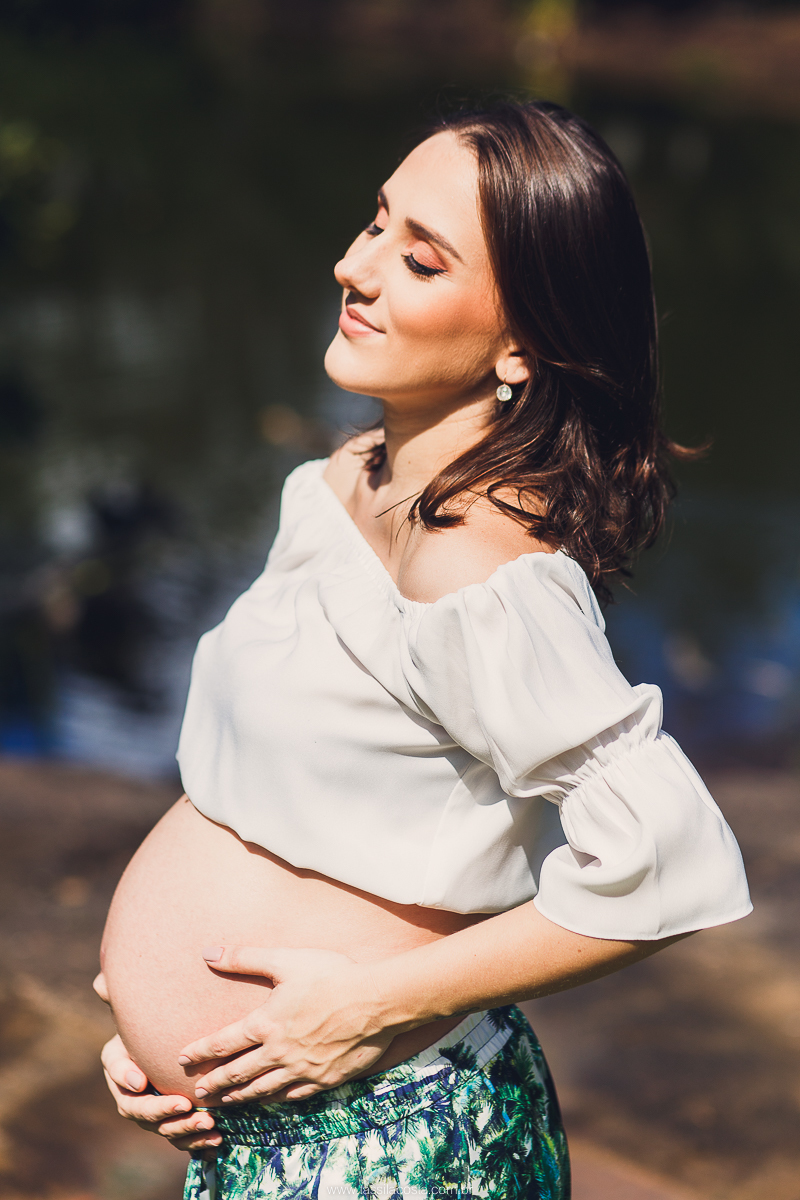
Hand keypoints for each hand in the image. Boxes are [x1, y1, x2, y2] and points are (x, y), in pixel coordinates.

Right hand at [101, 1035, 221, 1157]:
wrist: (144, 1042)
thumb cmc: (129, 1044)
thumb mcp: (116, 1051)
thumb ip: (120, 1067)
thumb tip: (137, 1084)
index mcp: (129, 1101)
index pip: (143, 1110)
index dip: (163, 1110)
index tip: (184, 1103)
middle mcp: (145, 1115)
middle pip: (163, 1127)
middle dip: (185, 1125)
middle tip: (207, 1120)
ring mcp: (161, 1119)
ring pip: (177, 1135)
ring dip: (196, 1136)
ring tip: (216, 1132)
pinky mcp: (177, 1120)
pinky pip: (188, 1138)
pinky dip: (202, 1141)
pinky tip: (218, 1141)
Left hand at [177, 947, 393, 1104]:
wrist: (377, 1002)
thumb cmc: (332, 975)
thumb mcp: (286, 960)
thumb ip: (245, 958)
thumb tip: (208, 952)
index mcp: (266, 1024)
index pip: (223, 1043)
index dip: (200, 1051)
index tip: (182, 1058)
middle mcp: (278, 1053)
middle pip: (238, 1074)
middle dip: (215, 1083)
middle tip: (198, 1093)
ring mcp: (301, 1071)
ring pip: (262, 1091)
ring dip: (240, 1098)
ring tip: (226, 1103)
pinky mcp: (323, 1081)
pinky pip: (292, 1097)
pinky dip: (275, 1101)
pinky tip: (271, 1102)